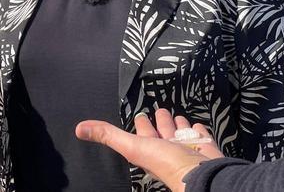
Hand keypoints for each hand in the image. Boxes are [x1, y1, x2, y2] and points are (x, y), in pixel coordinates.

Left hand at [75, 109, 221, 191]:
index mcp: (150, 148)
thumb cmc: (167, 162)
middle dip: (161, 120)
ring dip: (178, 124)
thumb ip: (108, 135)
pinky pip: (200, 135)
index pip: (143, 132)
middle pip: (162, 130)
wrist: (201, 173)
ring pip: (180, 131)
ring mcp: (187, 147)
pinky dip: (198, 130)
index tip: (139, 114)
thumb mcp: (132, 146)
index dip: (141, 123)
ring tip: (177, 115)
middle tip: (160, 110)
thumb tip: (78, 129)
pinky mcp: (205, 147)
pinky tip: (197, 125)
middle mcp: (168, 148)